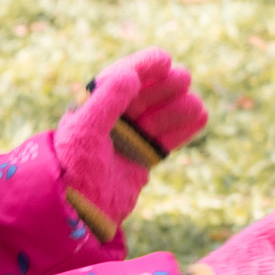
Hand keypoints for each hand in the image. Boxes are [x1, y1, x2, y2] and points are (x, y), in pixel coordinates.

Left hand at [54, 49, 208, 240]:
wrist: (77, 214)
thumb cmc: (74, 169)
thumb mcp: (85, 131)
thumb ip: (106, 101)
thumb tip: (132, 76)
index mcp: (92, 108)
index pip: (120, 78)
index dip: (143, 66)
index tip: (164, 60)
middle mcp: (111, 121)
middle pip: (145, 95)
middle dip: (164, 85)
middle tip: (183, 79)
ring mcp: (127, 141)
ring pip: (159, 117)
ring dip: (177, 107)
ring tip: (194, 105)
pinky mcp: (140, 161)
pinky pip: (166, 140)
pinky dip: (183, 130)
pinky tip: (200, 118)